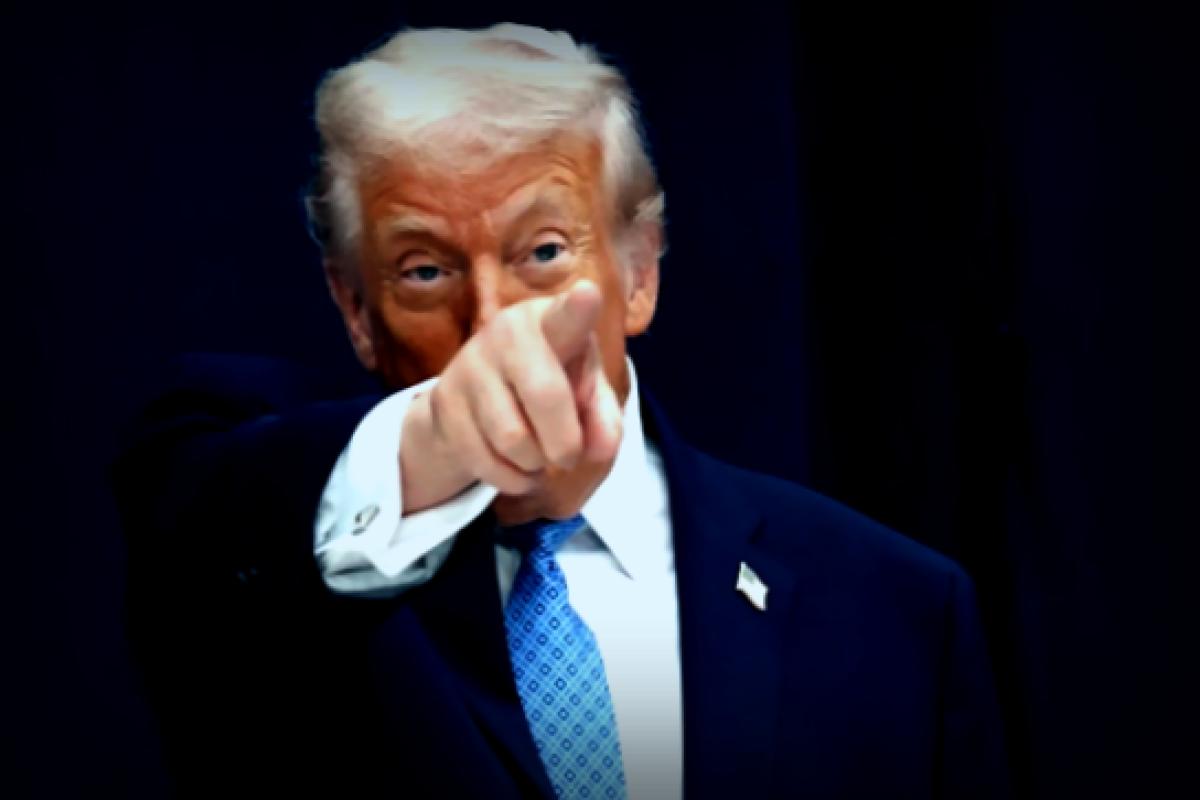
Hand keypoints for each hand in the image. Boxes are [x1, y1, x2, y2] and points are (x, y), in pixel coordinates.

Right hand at [399, 280, 622, 513]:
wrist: (472, 398)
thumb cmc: (545, 384)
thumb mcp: (584, 394)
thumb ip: (603, 420)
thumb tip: (599, 450)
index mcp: (550, 322)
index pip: (566, 317)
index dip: (578, 309)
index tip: (589, 293)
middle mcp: (506, 334)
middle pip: (546, 397)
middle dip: (565, 444)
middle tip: (568, 457)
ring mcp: (469, 366)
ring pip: (514, 440)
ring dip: (535, 464)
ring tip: (538, 456)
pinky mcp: (443, 403)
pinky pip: (486, 462)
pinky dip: (511, 479)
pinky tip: (515, 467)